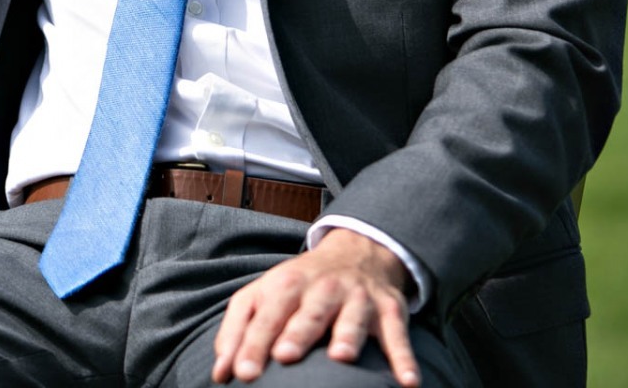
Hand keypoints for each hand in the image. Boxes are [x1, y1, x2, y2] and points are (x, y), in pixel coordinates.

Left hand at [211, 227, 418, 385]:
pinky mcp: (390, 310)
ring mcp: (358, 298)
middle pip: (308, 313)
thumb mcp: (263, 296)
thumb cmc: (299, 286)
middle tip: (284, 356)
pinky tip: (408, 381)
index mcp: (286, 285)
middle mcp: (322, 289)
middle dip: (297, 333)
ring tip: (341, 357)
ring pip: (353, 317)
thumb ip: (237, 331)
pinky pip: (399, 335)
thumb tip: (220, 373)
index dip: (252, 343)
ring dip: (348, 335)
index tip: (242, 373)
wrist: (356, 252)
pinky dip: (405, 357)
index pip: (266, 315)